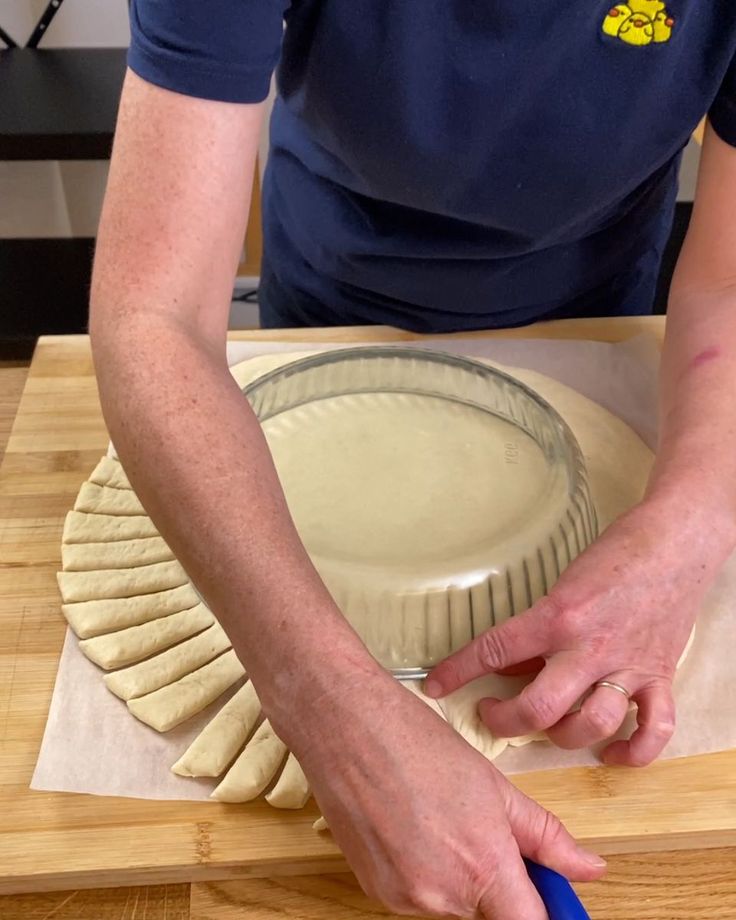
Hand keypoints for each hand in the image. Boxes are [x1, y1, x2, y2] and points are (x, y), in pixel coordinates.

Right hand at [282, 674, 604, 918]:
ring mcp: (403, 898)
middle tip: (481, 825)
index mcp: (482, 866)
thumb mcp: (495, 783)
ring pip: (451, 902)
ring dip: (457, 873)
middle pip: (488, 911)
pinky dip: (422, 868)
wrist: (345, 725)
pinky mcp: (374, 890)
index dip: (545, 911)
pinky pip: (415, 894)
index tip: (546, 895)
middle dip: (495, 880)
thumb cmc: (415, 741)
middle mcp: (441, 896)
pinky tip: (412, 823)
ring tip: (439, 814)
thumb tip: (588, 868)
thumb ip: (546, 836)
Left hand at [426, 496, 731, 766]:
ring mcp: (627, 666)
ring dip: (562, 737)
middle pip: (538, 707)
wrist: (675, 543)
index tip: (435, 685)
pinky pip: (653, 731)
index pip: (494, 649)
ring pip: (590, 725)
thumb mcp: (563, 585)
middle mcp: (589, 646)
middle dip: (506, 721)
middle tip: (493, 715)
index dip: (458, 672)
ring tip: (548, 728)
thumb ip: (539, 630)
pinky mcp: (660, 676)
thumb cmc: (614, 556)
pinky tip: (611, 751)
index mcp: (557, 616)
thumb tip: (512, 668)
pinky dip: (632, 751)